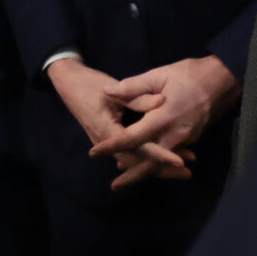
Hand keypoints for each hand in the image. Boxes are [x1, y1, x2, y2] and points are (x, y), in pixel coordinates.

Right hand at [48, 57, 189, 187]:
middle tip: (187, 172)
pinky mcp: (111, 140)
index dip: (159, 155)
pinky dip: (148, 158)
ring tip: (182, 169)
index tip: (179, 161)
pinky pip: (131, 154)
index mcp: (108, 130)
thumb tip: (162, 102)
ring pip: (135, 161)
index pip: (138, 147)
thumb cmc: (90, 84)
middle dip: (162, 168)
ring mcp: (108, 144)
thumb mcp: (113, 89)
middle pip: (138, 162)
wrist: (69, 84)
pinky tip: (163, 159)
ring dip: (157, 165)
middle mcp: (108, 143)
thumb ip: (137, 97)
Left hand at [88, 56, 240, 190]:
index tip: (94, 153)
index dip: (112, 147)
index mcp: (162, 118)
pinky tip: (147, 160)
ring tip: (126, 176)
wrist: (222, 80)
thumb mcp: (158, 75)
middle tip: (115, 186)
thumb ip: (132, 87)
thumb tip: (107, 91)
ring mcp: (185, 139)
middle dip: (132, 175)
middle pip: (150, 162)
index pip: (132, 139)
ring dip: (145, 169)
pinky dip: (158, 160)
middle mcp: (175, 134)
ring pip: (162, 162)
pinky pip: (171, 154)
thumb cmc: (188, 75)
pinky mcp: (192, 138)